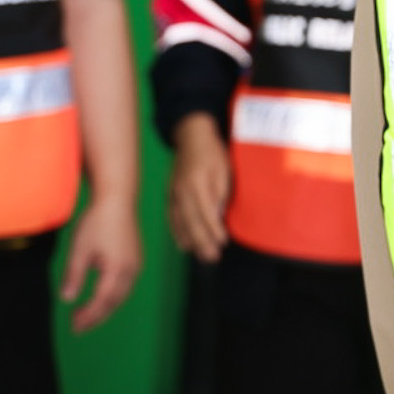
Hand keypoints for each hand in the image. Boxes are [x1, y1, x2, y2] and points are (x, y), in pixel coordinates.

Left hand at [61, 196, 140, 333]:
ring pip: (121, 294)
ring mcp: (136, 264)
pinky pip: (125, 284)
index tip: (74, 326)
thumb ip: (74, 275)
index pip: (102, 301)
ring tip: (86, 314)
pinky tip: (100, 294)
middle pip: (114, 302)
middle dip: (96, 316)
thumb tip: (66, 298)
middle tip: (77, 326)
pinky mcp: (135, 257)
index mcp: (118, 269)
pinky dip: (112, 295)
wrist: (118, 197)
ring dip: (104, 307)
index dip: (88, 316)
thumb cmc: (98, 221)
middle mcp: (131, 269)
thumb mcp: (79, 248)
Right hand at [167, 115, 232, 262]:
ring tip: (201, 257)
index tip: (223, 242)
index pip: (206, 212)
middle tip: (212, 258)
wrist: (190, 135)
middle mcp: (182, 190)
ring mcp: (173, 193)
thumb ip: (220, 191)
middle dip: (202, 241)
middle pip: (192, 221)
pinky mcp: (169, 194)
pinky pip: (172, 217)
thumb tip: (217, 215)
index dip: (213, 229)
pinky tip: (183, 245)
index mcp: (196, 182)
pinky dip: (177, 233)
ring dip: (191, 241)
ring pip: (181, 222)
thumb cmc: (212, 151)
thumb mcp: (223, 168)